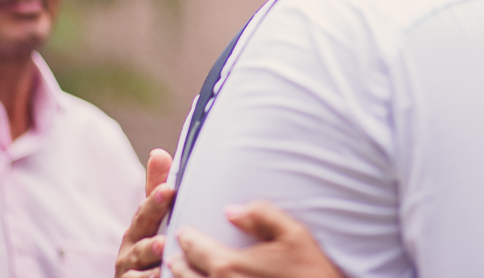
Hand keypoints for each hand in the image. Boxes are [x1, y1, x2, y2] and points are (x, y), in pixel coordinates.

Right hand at [116, 148, 176, 277]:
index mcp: (139, 229)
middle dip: (151, 236)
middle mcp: (131, 250)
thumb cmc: (150, 244)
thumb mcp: (153, 218)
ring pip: (139, 268)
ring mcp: (131, 272)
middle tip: (163, 233)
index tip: (167, 189)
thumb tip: (159, 153)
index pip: (145, 212)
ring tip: (163, 253)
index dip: (155, 202)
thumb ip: (156, 189)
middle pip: (141, 241)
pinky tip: (162, 277)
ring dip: (151, 262)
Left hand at [167, 202, 342, 277]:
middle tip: (173, 255)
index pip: (195, 249)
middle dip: (178, 263)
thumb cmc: (310, 271)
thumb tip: (230, 211)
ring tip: (180, 273)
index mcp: (229, 266)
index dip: (186, 238)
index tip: (181, 232)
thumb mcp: (294, 234)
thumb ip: (261, 215)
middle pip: (186, 275)